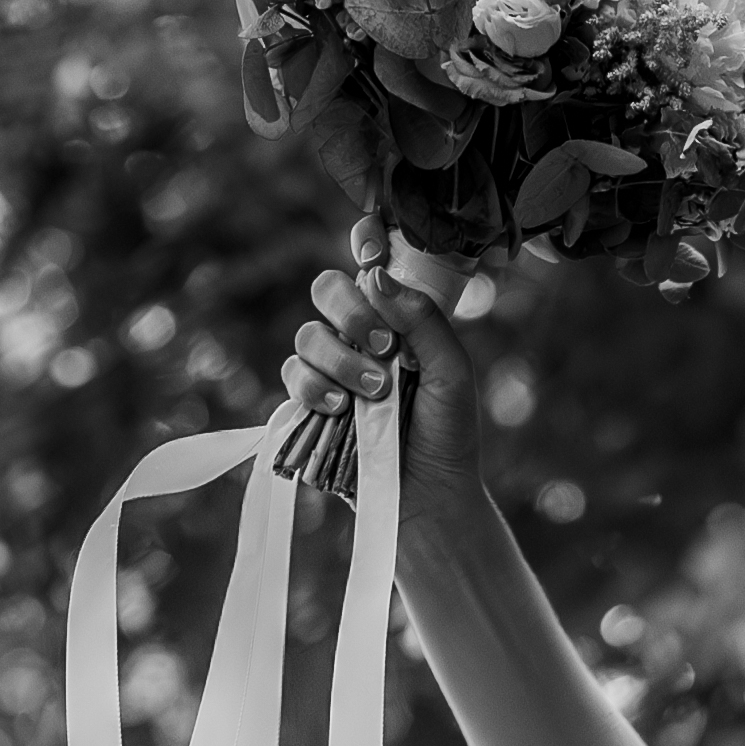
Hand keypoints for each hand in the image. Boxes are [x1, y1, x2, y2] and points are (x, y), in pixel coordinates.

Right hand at [283, 232, 490, 521]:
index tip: (371, 257)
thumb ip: (423, 320)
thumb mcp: (451, 373)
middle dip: (350, 312)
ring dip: (340, 361)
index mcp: (394, 318)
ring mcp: (331, 370)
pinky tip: (341, 409)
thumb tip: (377, 276)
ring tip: (374, 395)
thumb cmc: (448, 436)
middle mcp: (358, 337)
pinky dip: (314, 388)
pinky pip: (293, 377)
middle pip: (326, 290)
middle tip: (384, 348)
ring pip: (308, 335)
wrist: (430, 501)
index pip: (368, 264)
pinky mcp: (311, 406)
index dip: (363, 244)